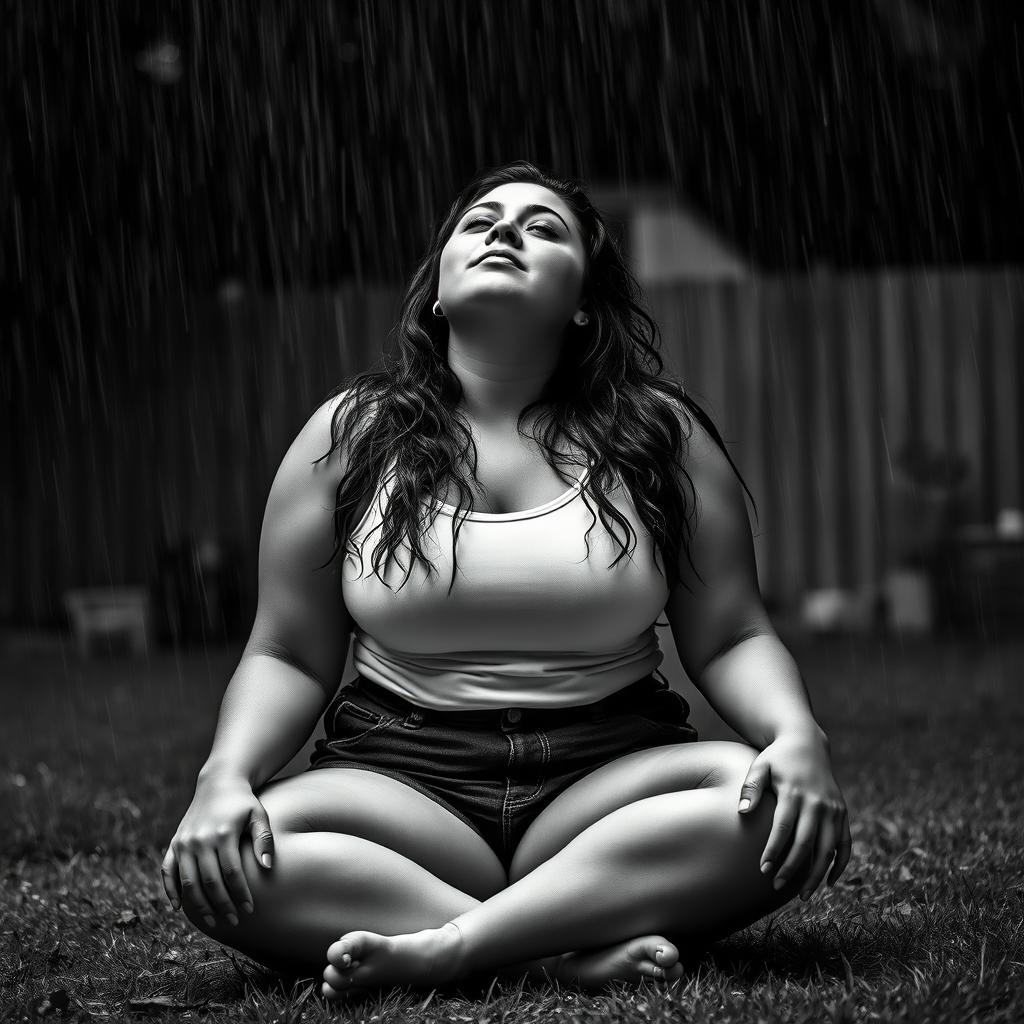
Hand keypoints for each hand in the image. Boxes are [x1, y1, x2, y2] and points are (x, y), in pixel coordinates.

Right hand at [161, 775, 274, 925]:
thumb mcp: (258, 815)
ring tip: (214, 921)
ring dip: (200, 905)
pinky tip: (179, 908)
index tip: (250, 909)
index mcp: (223, 833)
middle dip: (222, 905)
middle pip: (210, 882)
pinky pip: (167, 871)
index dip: (240, 894)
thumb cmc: (244, 802)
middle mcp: (200, 839)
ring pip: (188, 882)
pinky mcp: (175, 842)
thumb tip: (266, 866)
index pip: (232, 873)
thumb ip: (264, 839)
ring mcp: (184, 842)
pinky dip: (170, 890)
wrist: (219, 782)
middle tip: (235, 920)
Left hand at [737, 731, 851, 899]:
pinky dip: (840, 864)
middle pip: (807, 843)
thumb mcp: (760, 765)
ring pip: (828, 850)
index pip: (784, 828)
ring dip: (816, 875)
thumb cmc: (777, 758)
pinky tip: (828, 881)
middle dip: (792, 868)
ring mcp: (833, 809)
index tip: (763, 869)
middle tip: (777, 886)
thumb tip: (743, 812)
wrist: (806, 742)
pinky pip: (846, 844)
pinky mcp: (842, 813)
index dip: (774, 851)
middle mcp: (818, 803)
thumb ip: (750, 788)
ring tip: (802, 896)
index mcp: (795, 792)